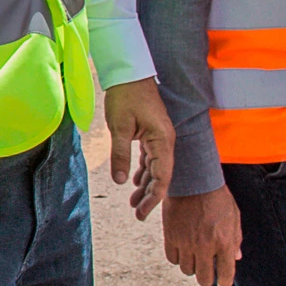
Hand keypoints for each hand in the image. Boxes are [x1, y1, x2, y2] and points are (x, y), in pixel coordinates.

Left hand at [102, 77, 174, 220]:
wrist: (130, 72)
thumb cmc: (125, 96)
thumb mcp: (119, 127)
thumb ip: (120, 155)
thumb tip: (120, 182)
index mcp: (162, 140)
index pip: (162, 177)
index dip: (153, 198)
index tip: (142, 213)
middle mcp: (166, 141)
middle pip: (161, 175)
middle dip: (150, 196)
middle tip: (138, 214)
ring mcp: (160, 137)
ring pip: (156, 168)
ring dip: (146, 185)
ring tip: (134, 203)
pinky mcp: (153, 133)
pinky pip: (151, 157)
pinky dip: (144, 171)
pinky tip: (135, 181)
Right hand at [163, 186, 241, 285]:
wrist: (193, 179)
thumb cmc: (217, 197)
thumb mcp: (234, 216)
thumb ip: (236, 239)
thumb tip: (236, 257)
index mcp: (224, 241)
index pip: (225, 274)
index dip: (225, 282)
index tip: (223, 283)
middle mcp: (205, 245)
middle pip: (203, 278)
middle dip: (207, 277)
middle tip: (208, 270)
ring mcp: (186, 242)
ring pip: (187, 270)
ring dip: (192, 266)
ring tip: (195, 256)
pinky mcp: (170, 236)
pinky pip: (173, 258)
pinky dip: (178, 258)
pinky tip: (183, 250)